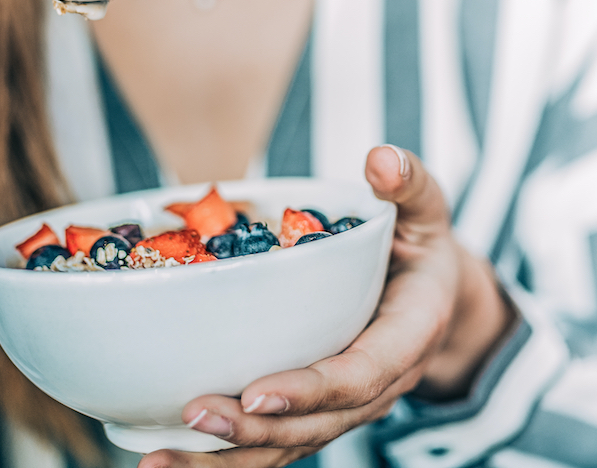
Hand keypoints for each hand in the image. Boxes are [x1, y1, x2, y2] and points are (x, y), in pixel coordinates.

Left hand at [141, 145, 517, 467]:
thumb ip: (410, 183)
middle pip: (315, 424)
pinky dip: (223, 460)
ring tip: (160, 464)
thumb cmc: (423, 246)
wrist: (436, 297)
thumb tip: (381, 160)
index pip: (359, 375)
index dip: (310, 389)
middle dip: (253, 432)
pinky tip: (169, 458)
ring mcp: (344, 406)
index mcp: (407, 338)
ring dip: (225, 463)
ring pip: (288, 447)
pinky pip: (273, 444)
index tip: (256, 393)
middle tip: (193, 415)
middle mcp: (376, 385)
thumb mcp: (426, 210)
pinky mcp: (314, 412)